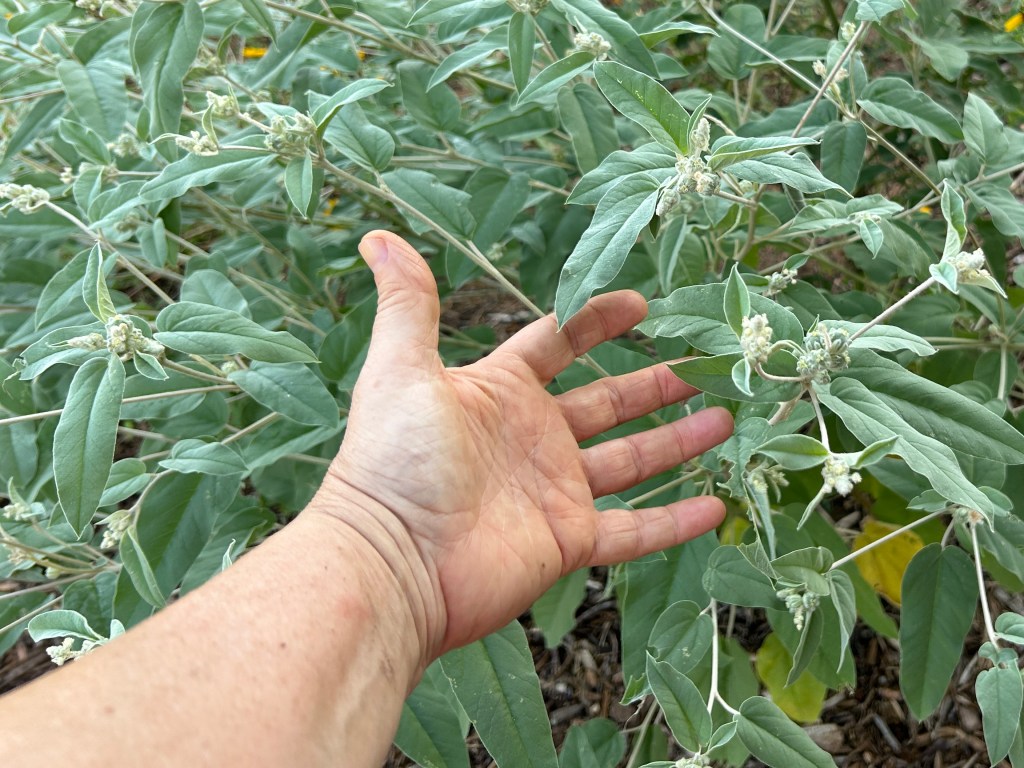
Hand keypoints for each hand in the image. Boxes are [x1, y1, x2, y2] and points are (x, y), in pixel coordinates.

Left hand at [312, 231, 732, 659]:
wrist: (393, 560)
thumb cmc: (396, 459)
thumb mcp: (402, 368)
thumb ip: (409, 305)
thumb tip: (380, 237)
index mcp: (499, 393)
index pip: (556, 345)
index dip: (595, 321)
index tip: (641, 304)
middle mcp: (532, 439)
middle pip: (606, 402)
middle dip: (653, 384)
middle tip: (703, 366)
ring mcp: (554, 491)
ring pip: (630, 460)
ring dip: (677, 441)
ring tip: (726, 418)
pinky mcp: (568, 541)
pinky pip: (633, 530)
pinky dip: (673, 521)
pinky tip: (716, 507)